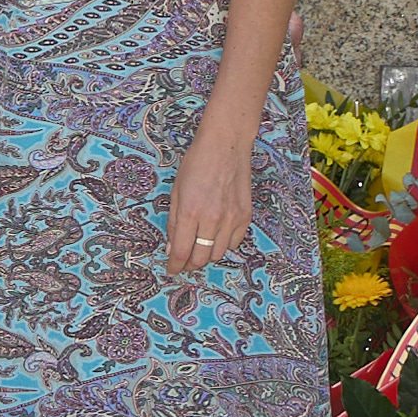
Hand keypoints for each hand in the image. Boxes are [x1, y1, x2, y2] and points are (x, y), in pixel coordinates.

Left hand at [163, 125, 253, 276]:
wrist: (226, 146)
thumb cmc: (197, 164)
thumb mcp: (176, 191)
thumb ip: (174, 222)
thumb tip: (173, 248)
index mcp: (191, 212)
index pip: (182, 252)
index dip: (175, 265)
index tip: (171, 270)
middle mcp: (213, 219)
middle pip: (201, 258)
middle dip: (189, 264)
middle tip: (183, 262)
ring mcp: (232, 219)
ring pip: (218, 253)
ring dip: (205, 255)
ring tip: (198, 247)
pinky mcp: (246, 216)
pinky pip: (234, 242)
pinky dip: (222, 244)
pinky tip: (215, 236)